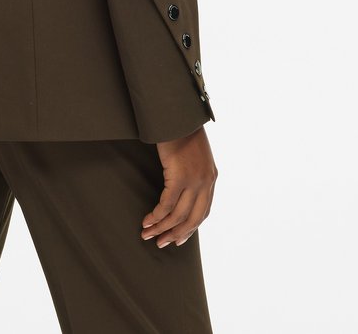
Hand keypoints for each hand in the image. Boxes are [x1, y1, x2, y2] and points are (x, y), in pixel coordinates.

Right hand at [141, 125, 217, 248]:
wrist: (178, 114)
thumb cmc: (181, 130)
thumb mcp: (194, 153)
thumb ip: (192, 170)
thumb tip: (180, 185)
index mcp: (211, 178)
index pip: (203, 212)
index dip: (189, 228)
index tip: (177, 238)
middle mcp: (206, 182)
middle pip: (192, 219)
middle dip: (175, 234)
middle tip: (161, 243)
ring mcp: (194, 181)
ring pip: (178, 215)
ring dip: (161, 228)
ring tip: (147, 235)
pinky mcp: (180, 177)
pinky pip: (167, 204)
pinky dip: (156, 216)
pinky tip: (147, 221)